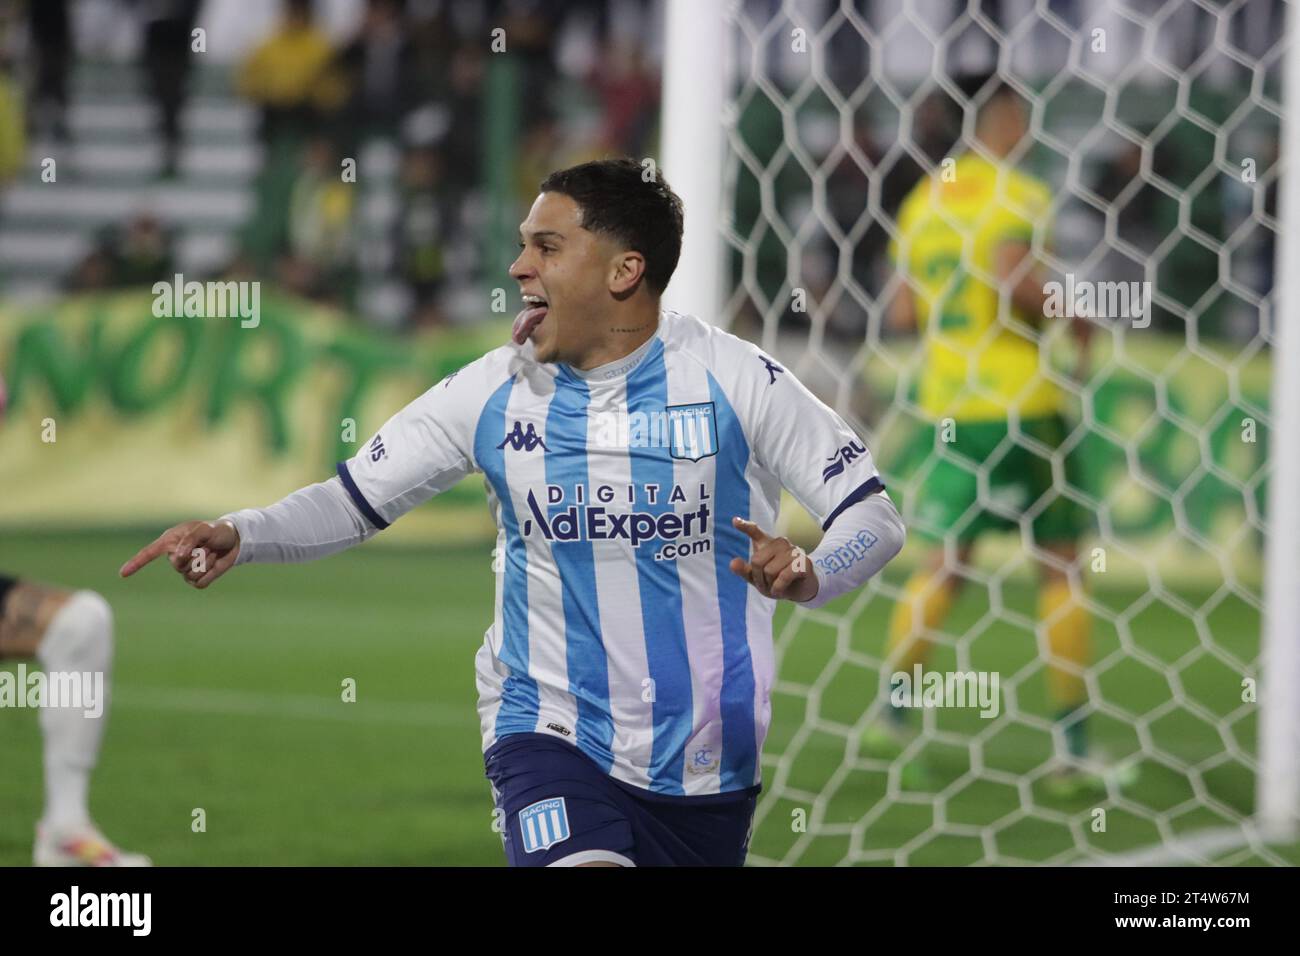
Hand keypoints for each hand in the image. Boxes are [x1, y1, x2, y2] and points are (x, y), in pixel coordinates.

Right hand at [119, 519, 241, 588]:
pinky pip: (200, 584)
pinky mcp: (197, 578)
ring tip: (212, 553)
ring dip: (205, 564)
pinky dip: (210, 574)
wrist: (235, 541)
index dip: (136, 563)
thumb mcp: (204, 529)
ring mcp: (185, 569)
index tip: (122, 574)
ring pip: (190, 576)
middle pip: (177, 566)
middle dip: (196, 556)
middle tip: (207, 546)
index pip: (149, 553)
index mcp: (171, 541)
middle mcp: (175, 556)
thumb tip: (176, 556)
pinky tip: (214, 564)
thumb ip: (189, 540)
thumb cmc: (217, 531)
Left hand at [728, 516, 818, 602]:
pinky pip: (783, 577)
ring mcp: (793, 551)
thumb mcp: (758, 579)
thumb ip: (745, 571)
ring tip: (777, 586)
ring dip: (770, 585)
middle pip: (757, 561)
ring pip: (770, 570)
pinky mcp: (804, 562)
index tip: (735, 521)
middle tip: (768, 584)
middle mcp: (780, 543)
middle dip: (759, 578)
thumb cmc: (778, 581)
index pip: (755, 532)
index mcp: (767, 544)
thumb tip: (732, 563)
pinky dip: (779, 588)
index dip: (745, 526)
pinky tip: (782, 590)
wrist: (801, 591)